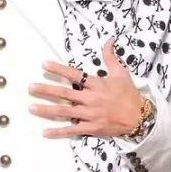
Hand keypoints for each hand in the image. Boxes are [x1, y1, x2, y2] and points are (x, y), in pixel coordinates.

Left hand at [29, 41, 147, 137]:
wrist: (140, 117)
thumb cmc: (129, 94)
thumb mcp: (121, 73)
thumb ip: (110, 57)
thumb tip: (109, 39)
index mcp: (97, 84)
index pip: (74, 74)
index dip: (58, 70)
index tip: (44, 65)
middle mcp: (91, 99)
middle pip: (64, 94)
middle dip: (46, 90)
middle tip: (30, 88)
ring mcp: (90, 115)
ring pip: (65, 112)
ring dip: (47, 110)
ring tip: (31, 108)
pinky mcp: (92, 128)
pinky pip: (72, 130)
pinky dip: (58, 132)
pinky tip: (45, 132)